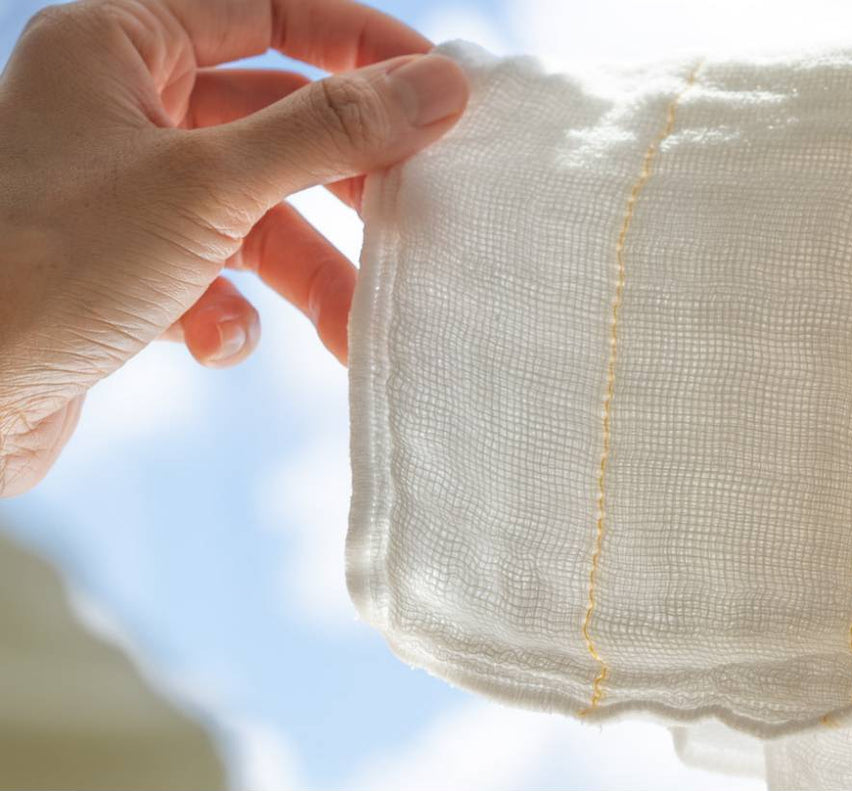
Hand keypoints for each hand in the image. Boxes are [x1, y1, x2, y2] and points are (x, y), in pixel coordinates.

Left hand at [0, 0, 468, 494]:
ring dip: (305, 270)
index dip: (359, 46)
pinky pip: (214, 271)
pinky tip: (215, 341)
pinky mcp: (124, 268)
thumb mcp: (208, 186)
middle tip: (415, 211)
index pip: (268, 12)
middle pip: (274, 119)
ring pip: (254, 209)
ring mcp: (120, 189)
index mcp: (116, 46)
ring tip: (347, 323)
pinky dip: (231, 311)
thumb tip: (439, 87)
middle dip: (342, 181)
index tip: (440, 92)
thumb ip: (328, 132)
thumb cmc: (44, 267)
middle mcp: (117, 107)